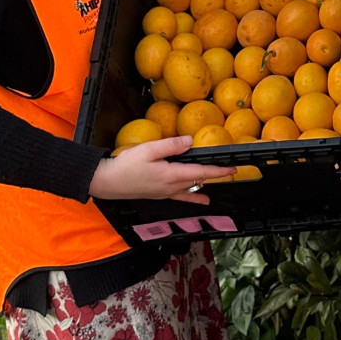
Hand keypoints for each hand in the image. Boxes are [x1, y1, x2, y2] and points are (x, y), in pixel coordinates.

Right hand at [89, 136, 220, 204]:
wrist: (107, 182)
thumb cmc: (126, 165)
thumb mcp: (149, 150)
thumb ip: (171, 145)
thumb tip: (190, 141)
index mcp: (171, 175)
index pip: (201, 172)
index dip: (218, 171)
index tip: (233, 168)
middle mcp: (171, 187)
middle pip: (198, 181)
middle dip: (214, 176)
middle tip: (229, 171)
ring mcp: (165, 193)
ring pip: (191, 190)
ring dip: (204, 186)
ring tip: (217, 186)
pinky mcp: (158, 195)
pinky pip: (181, 197)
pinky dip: (192, 197)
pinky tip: (199, 199)